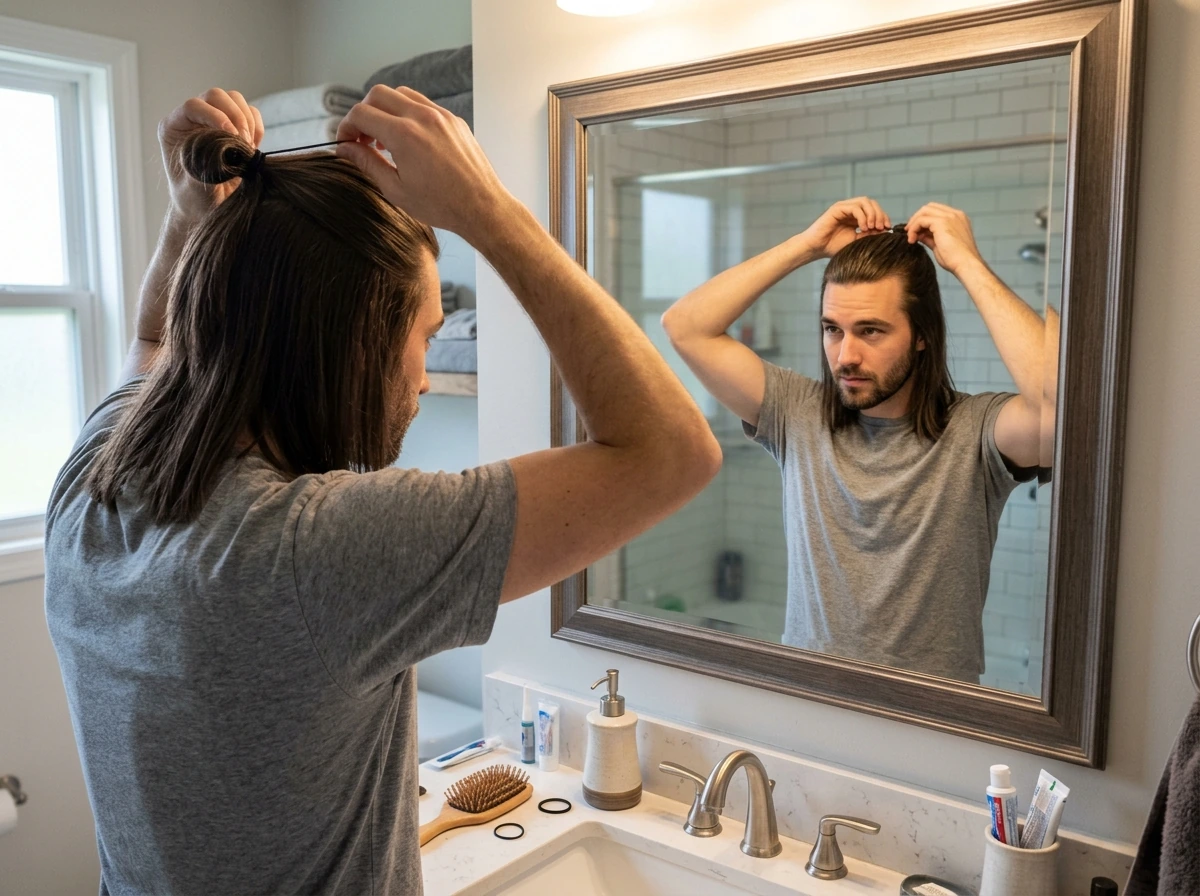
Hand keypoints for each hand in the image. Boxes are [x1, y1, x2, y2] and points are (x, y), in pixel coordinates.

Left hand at [158, 88, 262, 221]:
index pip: (193, 106)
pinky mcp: (233, 127)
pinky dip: (257, 127)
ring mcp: (214, 120)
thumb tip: (217, 151)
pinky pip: (250, 113)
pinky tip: (253, 148)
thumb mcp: (194, 191)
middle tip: (244, 144)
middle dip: (235, 116)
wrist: (208, 209)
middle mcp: (192, 120)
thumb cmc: (195, 202)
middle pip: (216, 96)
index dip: (215, 116)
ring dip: (248, 121)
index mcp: (174, 129)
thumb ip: (202, 170)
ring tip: (248, 147)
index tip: (233, 136)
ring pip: (234, 99)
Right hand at [336, 86, 510, 238]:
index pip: (361, 113)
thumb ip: (367, 163)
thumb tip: (344, 149)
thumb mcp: (395, 189)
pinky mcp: (454, 120)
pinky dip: (408, 114)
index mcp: (404, 135)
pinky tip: (409, 140)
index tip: (345, 143)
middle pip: (378, 94)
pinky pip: (424, 104)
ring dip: (386, 110)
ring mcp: (441, 115)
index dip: (346, 127)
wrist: (482, 207)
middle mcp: (422, 117)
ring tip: (385, 139)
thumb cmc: (441, 205)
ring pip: (402, 94)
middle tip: (362, 138)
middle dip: (364, 112)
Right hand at [798, 197, 890, 258]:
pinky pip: (855, 207)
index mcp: (856, 216)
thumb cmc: (834, 247)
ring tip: (873, 227)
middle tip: (882, 227)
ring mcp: (844, 207)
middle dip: (880, 214)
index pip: (874, 210)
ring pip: (865, 202)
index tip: (888, 228)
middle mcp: (851, 209)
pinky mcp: (837, 208)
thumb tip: (885, 230)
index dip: (883, 217)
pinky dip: (862, 217)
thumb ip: (869, 235)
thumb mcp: (856, 241)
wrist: (816, 248)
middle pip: (871, 203)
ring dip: (872, 214)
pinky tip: (863, 227)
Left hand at [904, 202, 983, 276]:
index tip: (914, 232)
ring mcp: (950, 216)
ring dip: (913, 224)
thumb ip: (930, 237)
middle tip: (909, 232)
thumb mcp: (940, 245)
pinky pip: (921, 220)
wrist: (966, 265)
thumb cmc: (956, 260)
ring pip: (924, 212)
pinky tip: (912, 240)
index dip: (923, 220)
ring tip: (910, 238)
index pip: (936, 211)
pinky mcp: (942, 222)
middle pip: (929, 208)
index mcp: (958, 219)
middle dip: (916, 219)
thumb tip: (918, 235)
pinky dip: (913, 228)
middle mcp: (955, 214)